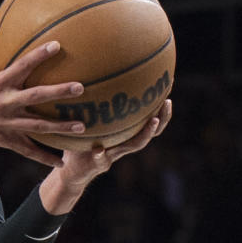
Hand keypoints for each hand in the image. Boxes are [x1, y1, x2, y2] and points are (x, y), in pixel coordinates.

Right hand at [0, 19, 88, 166]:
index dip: (39, 55)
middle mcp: (5, 103)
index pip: (22, 65)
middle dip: (59, 92)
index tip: (58, 45)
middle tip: (80, 88)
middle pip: (36, 97)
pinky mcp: (5, 140)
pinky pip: (28, 150)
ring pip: (38, 126)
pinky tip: (60, 161)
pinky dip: (44, 157)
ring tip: (82, 125)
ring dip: (60, 127)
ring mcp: (6, 123)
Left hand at [39, 99, 172, 213]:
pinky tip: (99, 150)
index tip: (168, 86)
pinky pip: (101, 160)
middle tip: (167, 103)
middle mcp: (123, 144)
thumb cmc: (81, 140)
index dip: (159, 106)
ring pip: (134, 145)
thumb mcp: (88, 119)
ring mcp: (113, 155)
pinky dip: (100, 155)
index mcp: (124, 133)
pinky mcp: (98, 164)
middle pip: (150, 132)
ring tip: (152, 122)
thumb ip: (93, 103)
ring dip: (145, 134)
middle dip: (161, 118)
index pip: (148, 118)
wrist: (73, 169)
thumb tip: (94, 73)